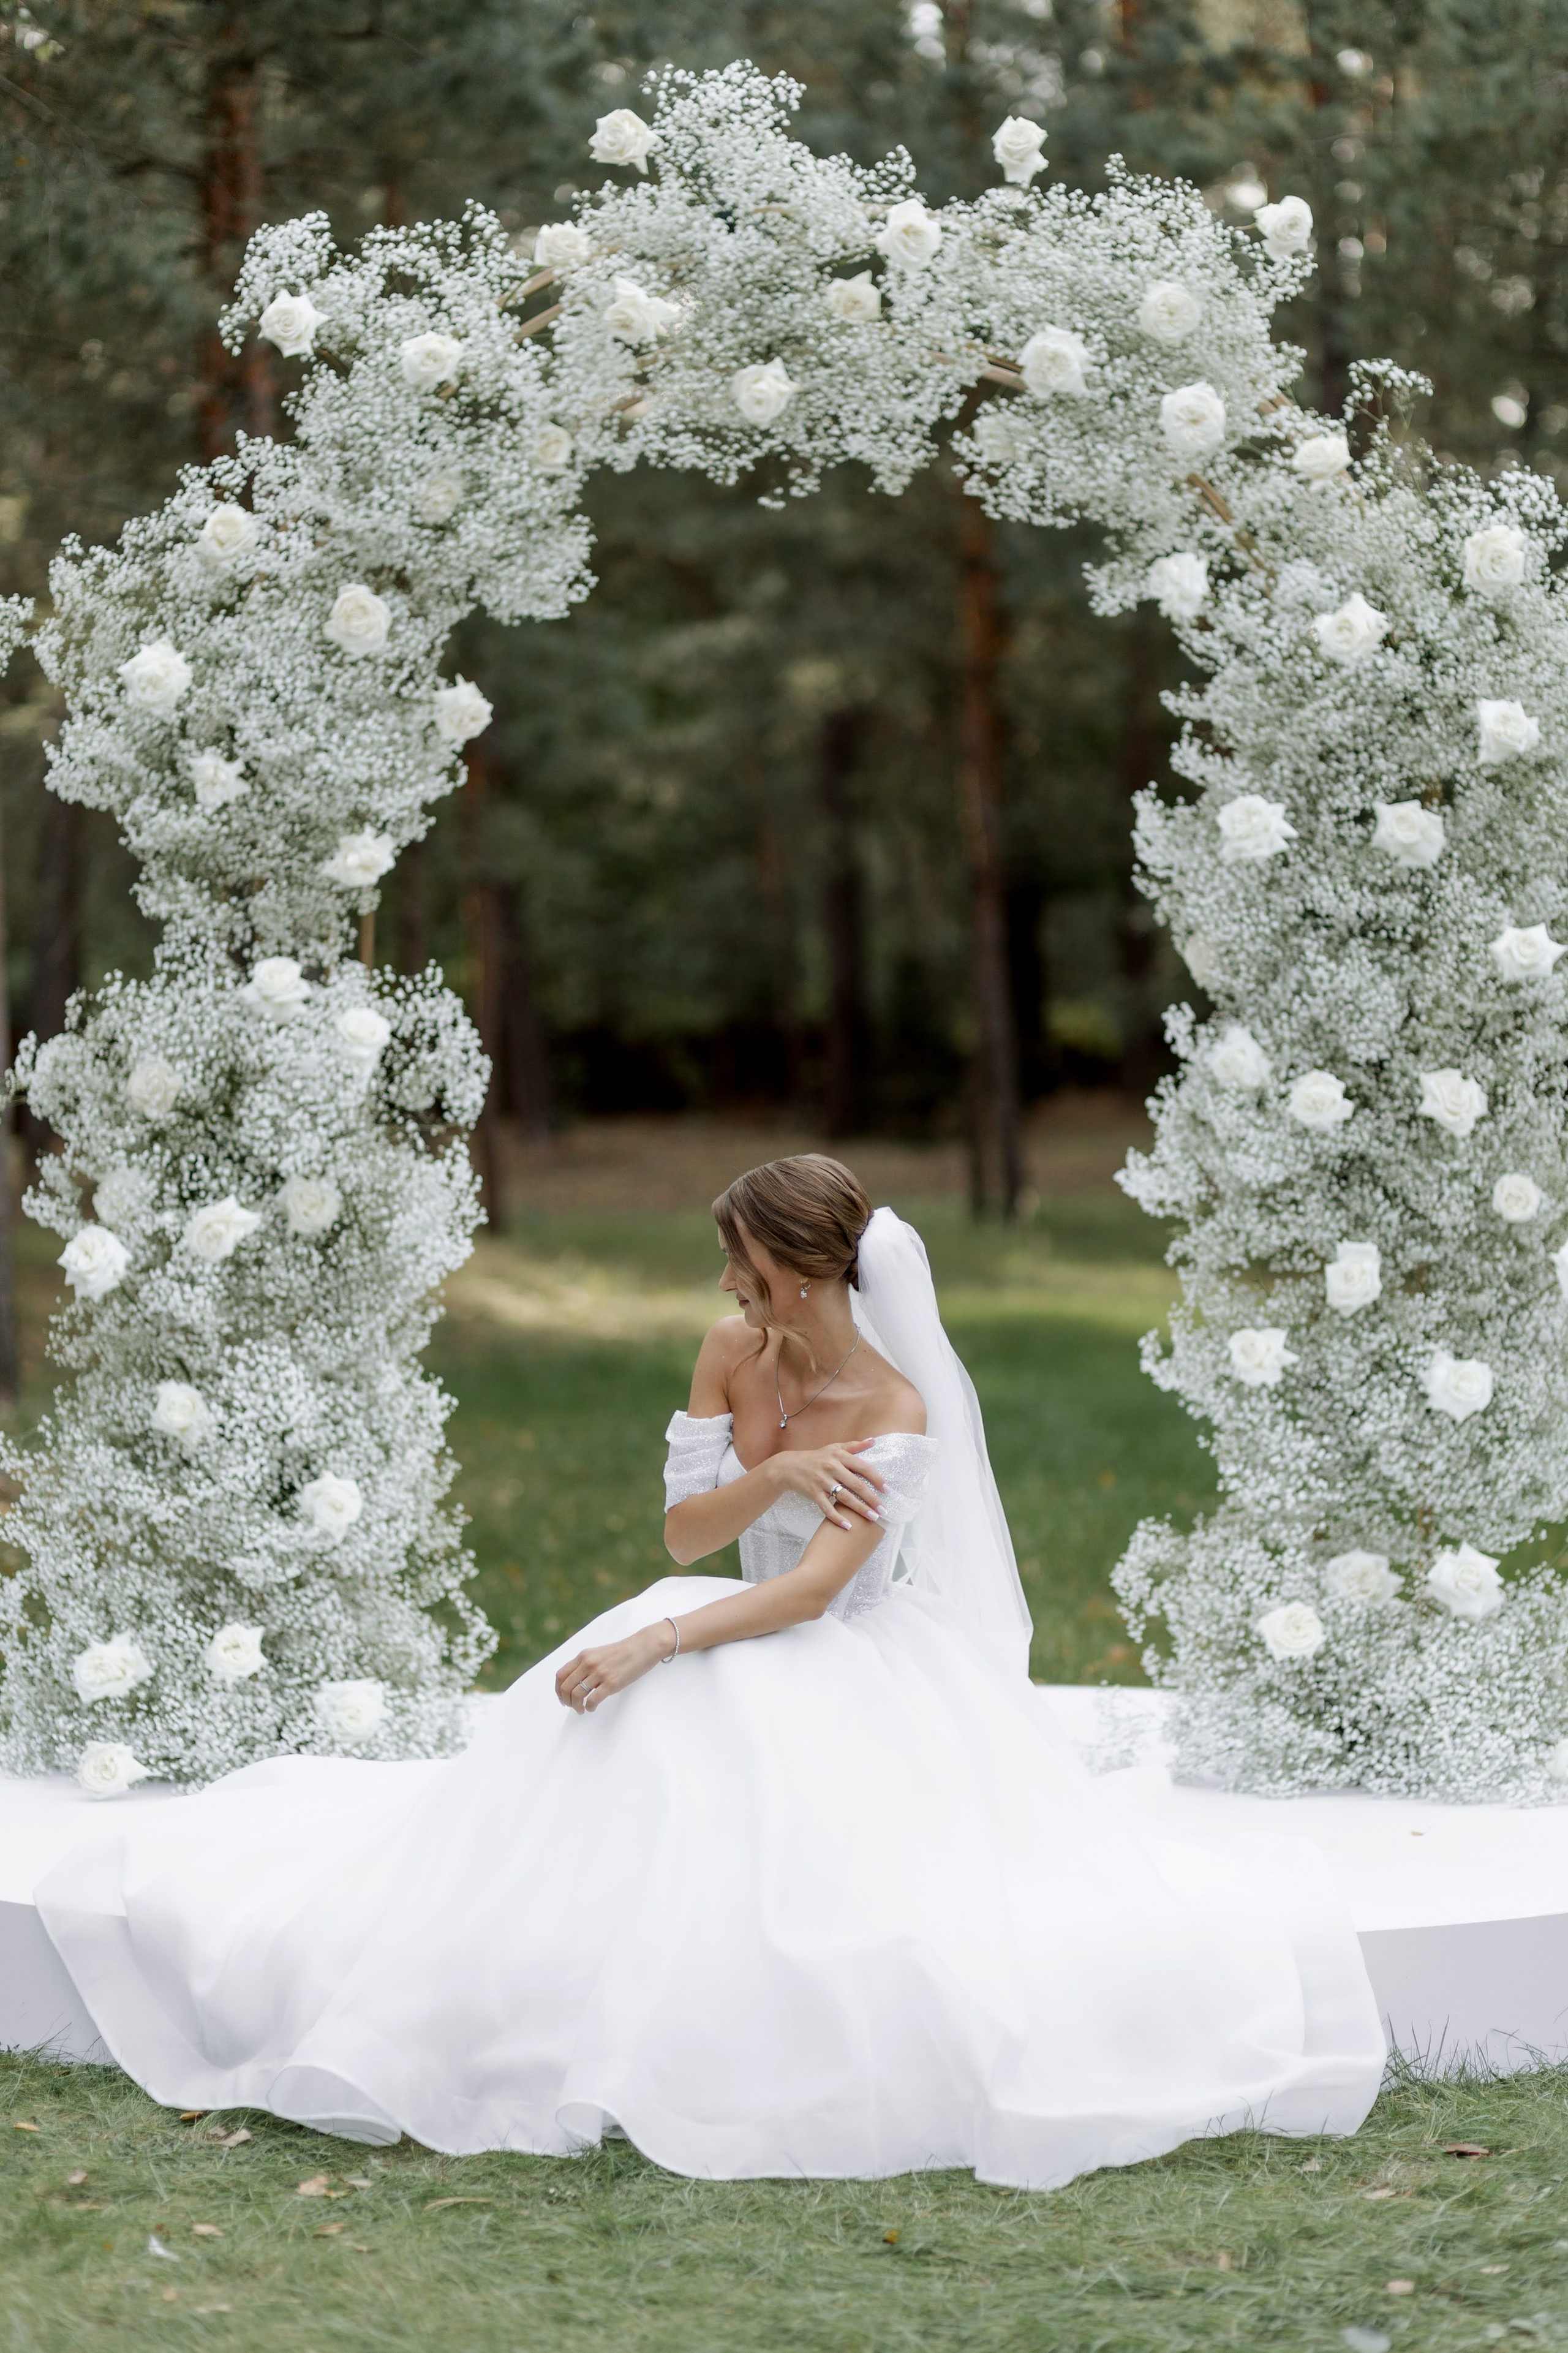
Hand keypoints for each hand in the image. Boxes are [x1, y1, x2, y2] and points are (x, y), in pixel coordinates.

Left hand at [555, 1620, 673, 1713]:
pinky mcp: (611, 1683)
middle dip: (566, 1701)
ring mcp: (599, 1673)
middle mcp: (588, 1663)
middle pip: (565, 1687)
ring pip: (576, 1695)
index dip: (558, 1690)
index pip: (561, 1675)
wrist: (643, 1647)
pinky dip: (588, 1708)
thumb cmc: (623, 1652)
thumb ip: (586, 1664)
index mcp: (584, 1656)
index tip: (562, 1698)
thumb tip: (575, 1681)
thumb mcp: (598, 1653)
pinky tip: (591, 1708)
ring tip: (581, 1709)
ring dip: (576, 1706)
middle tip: (571, 1706)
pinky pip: (592, 1700)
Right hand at [769, 1439, 884, 1530]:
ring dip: (860, 1509)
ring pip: (844, 1498)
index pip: (863, 1467)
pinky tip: (848, 1526)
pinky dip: (837, 1518)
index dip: (876, 1479)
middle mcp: (832, 1467)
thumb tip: (873, 1441)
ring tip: (872, 1518)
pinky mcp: (813, 1493)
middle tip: (883, 1510)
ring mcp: (822, 1481)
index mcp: (839, 1456)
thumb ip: (854, 1446)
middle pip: (856, 1485)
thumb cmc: (816, 1457)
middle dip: (871, 1498)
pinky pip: (827, 1508)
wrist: (789, 1466)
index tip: (887, 1490)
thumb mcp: (833, 1448)